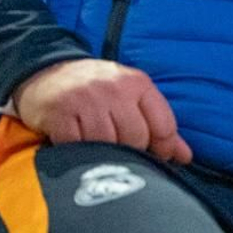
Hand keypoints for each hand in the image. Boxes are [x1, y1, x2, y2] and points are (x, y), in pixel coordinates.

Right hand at [13, 59, 192, 163]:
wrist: (48, 73)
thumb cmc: (98, 90)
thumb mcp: (132, 97)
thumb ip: (159, 125)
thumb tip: (185, 157)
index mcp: (138, 84)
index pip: (163, 124)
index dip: (163, 149)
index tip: (156, 159)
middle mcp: (114, 89)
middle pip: (136, 137)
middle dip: (131, 152)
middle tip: (119, 152)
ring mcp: (86, 99)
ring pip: (107, 143)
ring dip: (103, 153)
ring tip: (97, 148)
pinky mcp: (59, 113)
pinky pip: (76, 145)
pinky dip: (77, 152)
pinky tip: (76, 146)